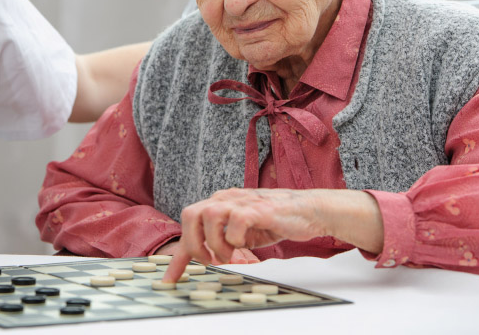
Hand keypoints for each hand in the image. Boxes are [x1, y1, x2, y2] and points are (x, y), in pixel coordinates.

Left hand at [163, 188, 382, 281]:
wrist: (309, 211)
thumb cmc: (276, 220)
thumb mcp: (243, 233)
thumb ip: (224, 239)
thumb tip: (206, 257)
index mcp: (220, 203)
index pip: (189, 225)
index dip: (178, 256)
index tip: (169, 280)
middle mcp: (227, 198)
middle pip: (190, 214)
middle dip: (195, 244)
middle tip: (212, 261)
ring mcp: (241, 201)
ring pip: (209, 216)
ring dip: (216, 243)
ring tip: (230, 256)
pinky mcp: (258, 208)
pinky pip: (235, 222)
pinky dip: (236, 239)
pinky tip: (247, 245)